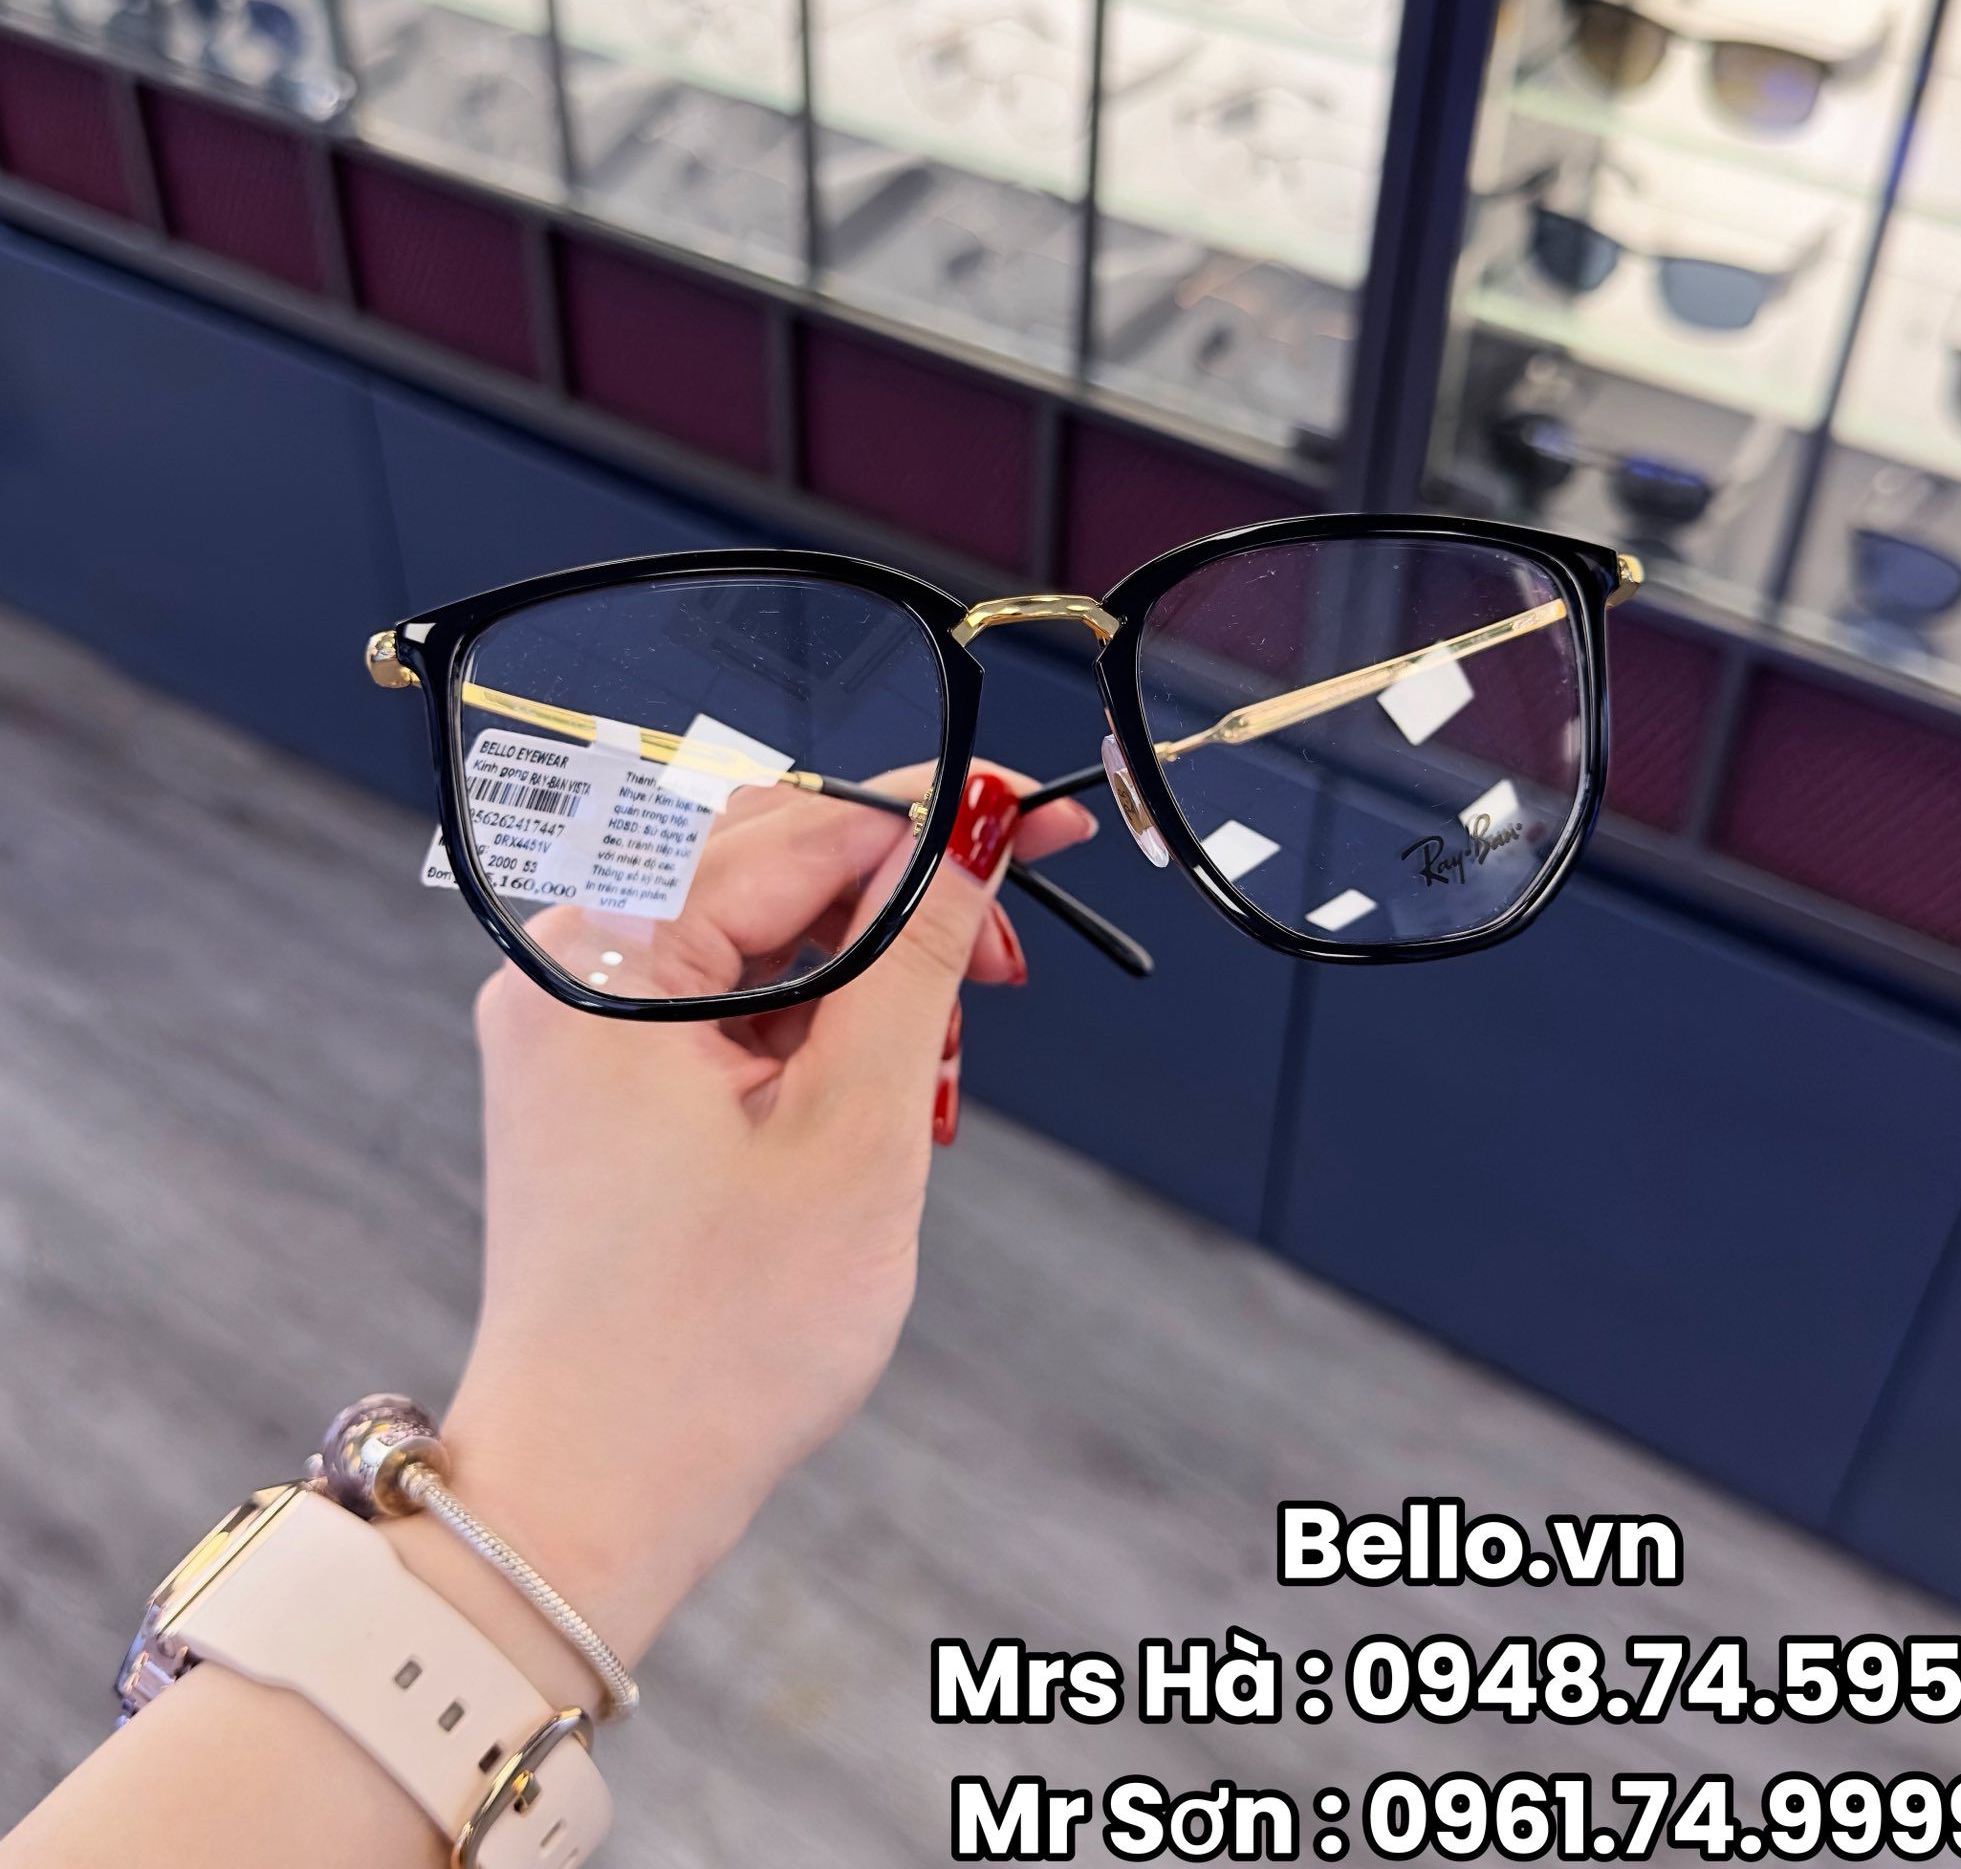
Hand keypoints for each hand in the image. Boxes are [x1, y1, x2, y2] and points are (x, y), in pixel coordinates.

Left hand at [384, 765, 1093, 1704]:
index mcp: (606, 958)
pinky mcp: (598, 1083)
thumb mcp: (855, 1130)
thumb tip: (975, 830)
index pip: (793, 829)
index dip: (930, 816)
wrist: (594, 1498)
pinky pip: (722, 1001)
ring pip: (753, 934)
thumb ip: (915, 958)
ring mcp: (576, 1029)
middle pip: (764, 864)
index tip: (1039, 813)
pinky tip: (882, 1080)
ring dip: (864, 969)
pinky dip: (814, 1025)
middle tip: (1009, 946)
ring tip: (946, 1048)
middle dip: (901, 896)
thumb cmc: (714, 1341)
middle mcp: (570, 970)